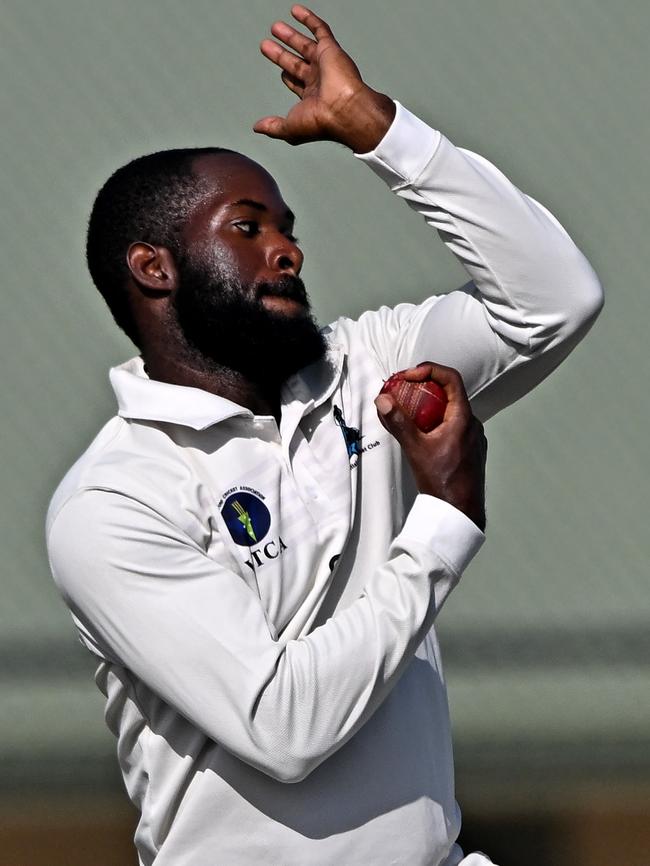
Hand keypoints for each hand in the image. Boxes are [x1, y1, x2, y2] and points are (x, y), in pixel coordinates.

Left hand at [254, 5, 394, 150]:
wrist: (345, 110)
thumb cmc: (321, 122)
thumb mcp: (290, 128)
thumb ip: (273, 126)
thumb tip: (257, 127)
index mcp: (313, 98)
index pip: (297, 83)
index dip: (288, 77)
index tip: (281, 73)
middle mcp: (320, 80)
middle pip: (297, 63)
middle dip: (281, 54)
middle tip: (267, 45)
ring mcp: (325, 64)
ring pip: (305, 45)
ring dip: (290, 36)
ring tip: (274, 27)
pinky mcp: (331, 50)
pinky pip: (320, 30)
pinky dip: (309, 19)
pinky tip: (295, 11)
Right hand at [375, 363, 487, 529]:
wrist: (460, 513)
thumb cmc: (442, 482)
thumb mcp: (415, 449)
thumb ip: (399, 422)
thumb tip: (383, 400)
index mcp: (464, 418)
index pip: (451, 378)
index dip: (429, 370)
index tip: (408, 376)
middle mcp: (473, 424)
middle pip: (449, 394)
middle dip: (424, 389)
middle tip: (402, 392)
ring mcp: (474, 438)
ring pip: (451, 413)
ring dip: (429, 408)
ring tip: (407, 415)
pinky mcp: (470, 450)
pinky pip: (453, 427)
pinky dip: (436, 424)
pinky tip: (421, 437)